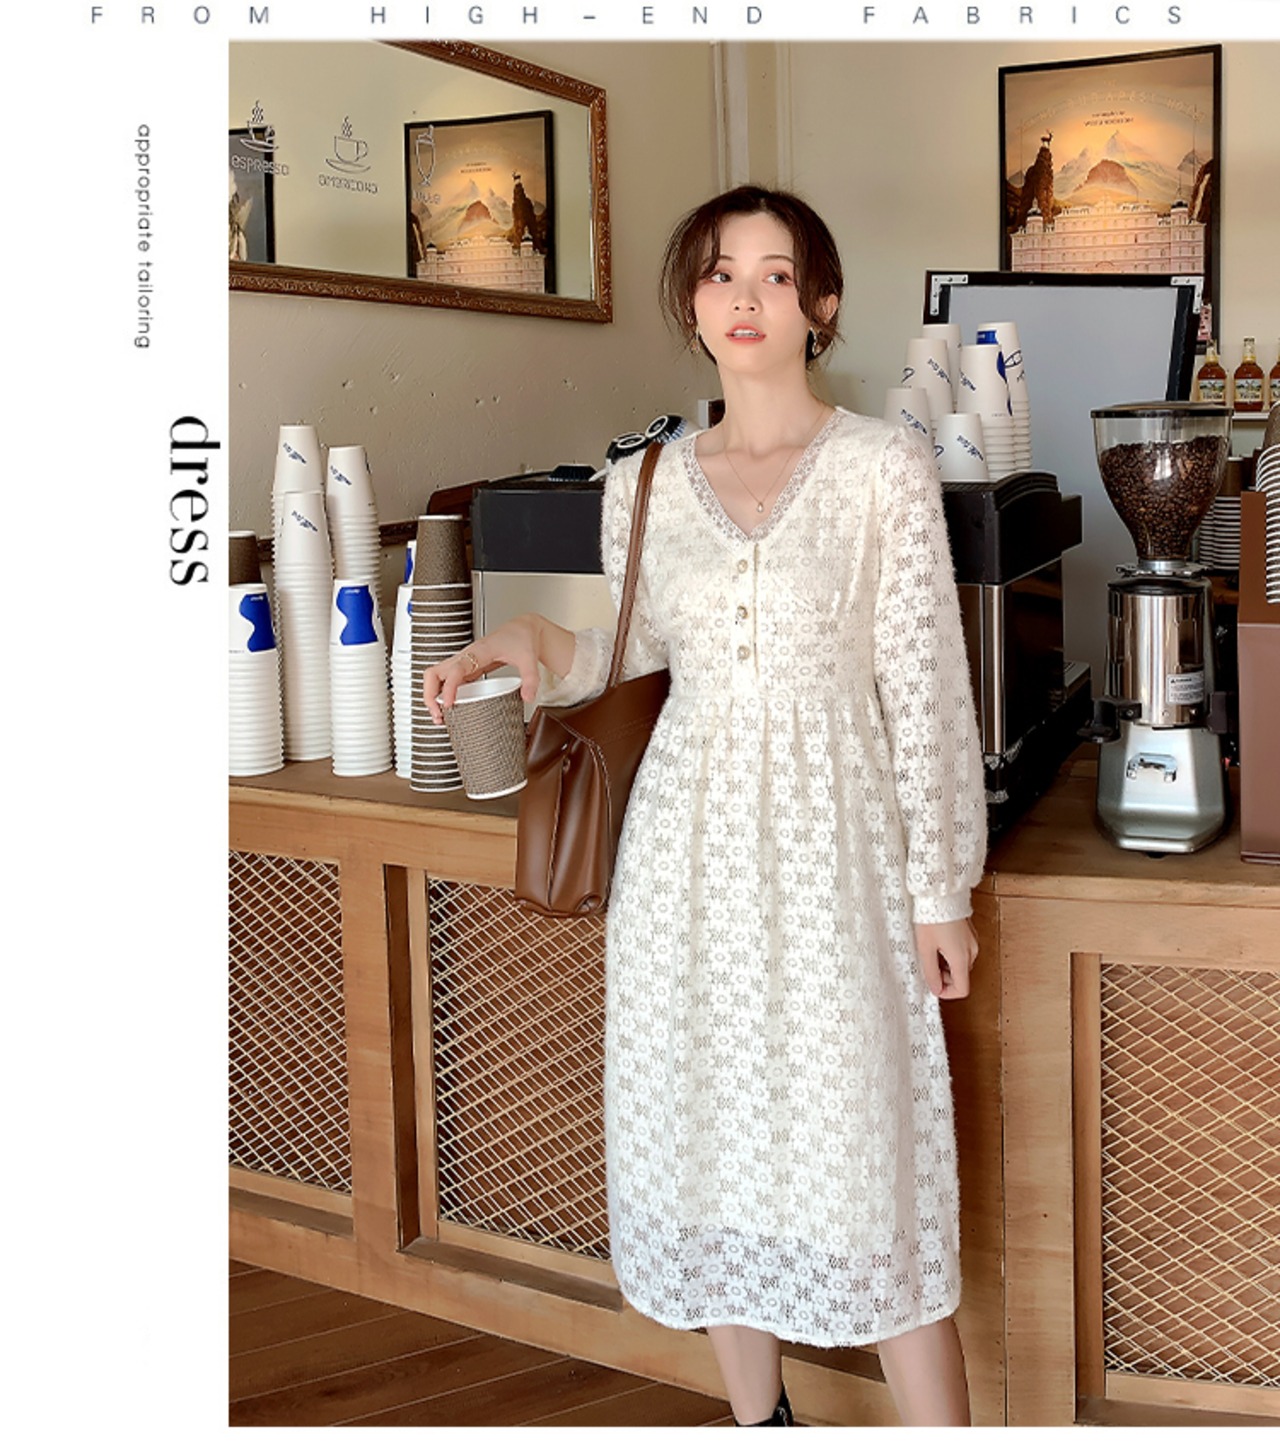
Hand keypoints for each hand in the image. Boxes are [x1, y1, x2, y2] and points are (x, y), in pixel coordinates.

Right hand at [421, 614, 566, 724]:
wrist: (522, 629)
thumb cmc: (521, 638)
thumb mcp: (529, 659)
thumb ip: (530, 679)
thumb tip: (527, 698)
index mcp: (479, 651)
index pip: (456, 669)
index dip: (449, 688)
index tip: (448, 704)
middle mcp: (466, 656)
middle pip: (434, 673)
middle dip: (430, 695)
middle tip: (438, 714)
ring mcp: (464, 662)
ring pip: (437, 677)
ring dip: (433, 696)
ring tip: (440, 716)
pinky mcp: (467, 668)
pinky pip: (448, 681)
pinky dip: (443, 694)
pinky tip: (449, 708)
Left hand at [913, 919, 977, 1000]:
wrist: (940, 892)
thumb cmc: (932, 917)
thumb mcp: (925, 948)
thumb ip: (930, 972)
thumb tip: (935, 988)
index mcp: (962, 958)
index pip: (962, 989)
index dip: (947, 992)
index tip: (933, 985)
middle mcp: (971, 951)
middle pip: (961, 976)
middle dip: (944, 976)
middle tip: (927, 963)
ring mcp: (972, 941)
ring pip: (960, 964)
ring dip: (946, 964)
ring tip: (930, 949)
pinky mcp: (969, 933)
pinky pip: (961, 951)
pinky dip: (950, 952)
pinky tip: (937, 940)